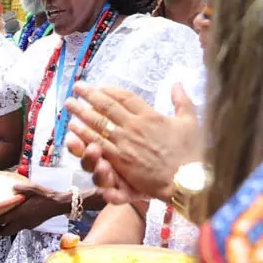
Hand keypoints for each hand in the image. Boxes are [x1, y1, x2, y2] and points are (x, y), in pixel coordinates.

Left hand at [0, 183, 67, 235]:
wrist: (58, 204)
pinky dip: (13, 227)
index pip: (1, 221)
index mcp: (19, 213)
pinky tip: (13, 221)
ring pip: (12, 231)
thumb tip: (13, 186)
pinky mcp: (31, 225)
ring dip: (4, 230)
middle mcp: (21, 221)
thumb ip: (22, 188)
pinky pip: (19, 228)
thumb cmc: (45, 196)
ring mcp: (27, 225)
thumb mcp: (33, 189)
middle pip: (5, 232)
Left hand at [65, 83, 203, 204]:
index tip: (99, 85)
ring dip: (81, 112)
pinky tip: (73, 128)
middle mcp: (135, 126)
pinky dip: (84, 134)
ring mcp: (125, 143)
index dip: (110, 90)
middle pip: (107, 107)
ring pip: (98, 124)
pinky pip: (98, 144)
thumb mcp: (191, 121)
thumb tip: (177, 82)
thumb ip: (182, 101)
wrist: (188, 179)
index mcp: (151, 116)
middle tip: (77, 87)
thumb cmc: (192, 152)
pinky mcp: (120, 160)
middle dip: (89, 95)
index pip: (126, 97)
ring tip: (70, 104)